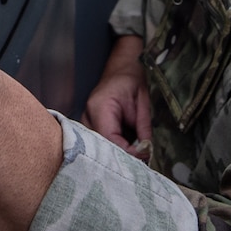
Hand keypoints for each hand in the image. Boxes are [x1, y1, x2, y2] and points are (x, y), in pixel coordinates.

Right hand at [84, 33, 150, 154]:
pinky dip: (112, 147)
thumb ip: (144, 128)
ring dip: (115, 154)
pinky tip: (125, 150)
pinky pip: (98, 140)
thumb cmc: (131, 79)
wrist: (122, 65)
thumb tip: (145, 151)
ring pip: (97, 146)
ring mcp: (85, 119)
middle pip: (100, 146)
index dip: (125, 153)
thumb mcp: (143, 103)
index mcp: (101, 106)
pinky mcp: (88, 123)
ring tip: (133, 158)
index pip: (109, 138)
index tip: (142, 158)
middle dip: (120, 157)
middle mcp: (88, 114)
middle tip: (138, 164)